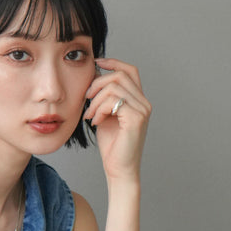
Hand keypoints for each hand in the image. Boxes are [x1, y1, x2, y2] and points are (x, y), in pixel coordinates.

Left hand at [83, 57, 150, 183]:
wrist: (118, 168)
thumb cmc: (112, 144)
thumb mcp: (105, 114)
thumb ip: (104, 97)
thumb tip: (95, 76)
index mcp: (138, 100)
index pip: (130, 71)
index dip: (114, 62)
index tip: (97, 63)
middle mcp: (144, 102)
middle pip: (119, 75)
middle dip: (97, 83)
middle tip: (86, 99)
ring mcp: (142, 110)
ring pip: (114, 88)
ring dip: (95, 100)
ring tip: (90, 116)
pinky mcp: (136, 119)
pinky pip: (113, 101)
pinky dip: (99, 110)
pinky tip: (95, 122)